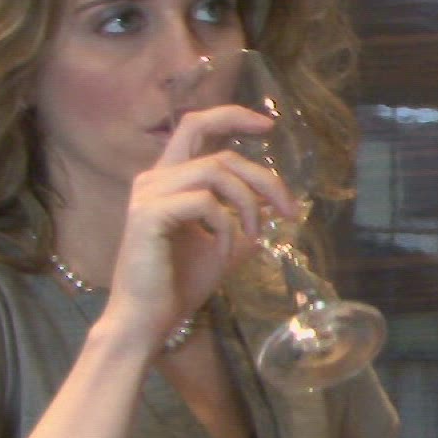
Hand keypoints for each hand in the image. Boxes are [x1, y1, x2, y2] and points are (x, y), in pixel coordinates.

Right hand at [105, 104, 300, 346]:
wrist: (148, 321)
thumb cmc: (178, 285)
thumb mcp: (222, 247)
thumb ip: (242, 222)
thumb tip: (273, 206)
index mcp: (167, 179)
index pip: (195, 126)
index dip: (232, 116)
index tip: (268, 125)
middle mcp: (154, 179)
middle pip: (221, 153)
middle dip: (264, 178)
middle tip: (289, 209)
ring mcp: (148, 194)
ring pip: (216, 172)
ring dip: (247, 204)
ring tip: (254, 235)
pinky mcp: (148, 214)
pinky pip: (204, 202)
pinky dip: (224, 226)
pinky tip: (223, 253)